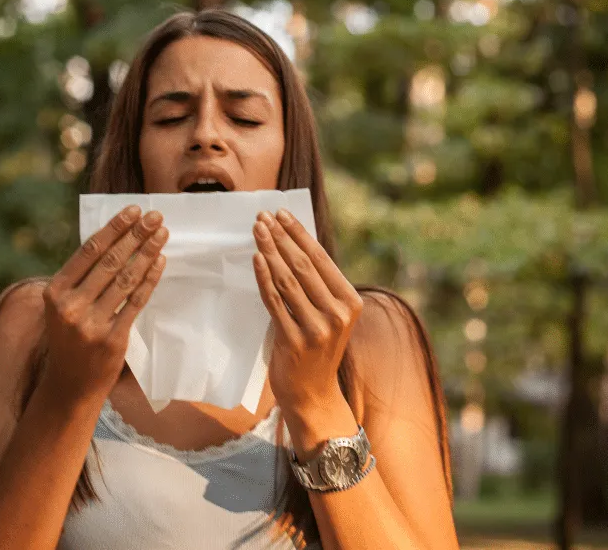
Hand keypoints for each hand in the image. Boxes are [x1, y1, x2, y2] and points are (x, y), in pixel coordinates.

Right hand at [40, 205, 167, 405]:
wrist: (70, 386)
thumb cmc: (70, 338)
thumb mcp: (63, 306)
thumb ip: (80, 278)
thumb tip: (114, 238)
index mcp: (54, 292)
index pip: (89, 250)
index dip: (113, 228)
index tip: (133, 210)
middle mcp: (70, 306)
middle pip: (110, 261)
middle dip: (136, 234)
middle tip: (155, 216)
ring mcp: (91, 324)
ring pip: (125, 278)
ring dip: (147, 252)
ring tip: (162, 234)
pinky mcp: (112, 339)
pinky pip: (135, 302)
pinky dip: (149, 279)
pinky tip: (160, 261)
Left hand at [252, 208, 363, 413]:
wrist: (313, 395)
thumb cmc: (317, 349)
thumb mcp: (328, 315)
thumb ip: (317, 286)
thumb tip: (293, 243)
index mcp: (350, 302)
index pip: (321, 258)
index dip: (299, 233)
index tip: (280, 213)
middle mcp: (338, 313)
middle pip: (303, 265)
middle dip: (280, 237)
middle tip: (261, 216)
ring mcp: (317, 328)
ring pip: (288, 280)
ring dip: (269, 251)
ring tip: (256, 230)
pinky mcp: (294, 341)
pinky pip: (275, 302)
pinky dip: (264, 278)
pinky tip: (257, 259)